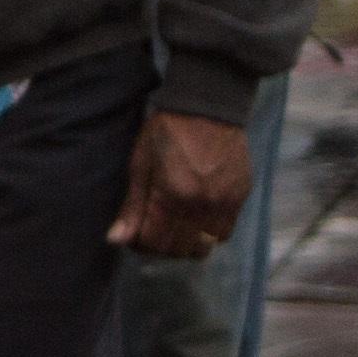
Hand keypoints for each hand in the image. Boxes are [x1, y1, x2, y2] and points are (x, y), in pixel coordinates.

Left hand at [111, 106, 257, 258]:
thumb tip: (116, 240)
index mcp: (172, 196)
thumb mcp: (141, 164)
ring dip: (186, 244)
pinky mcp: (241, 197)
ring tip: (177, 226)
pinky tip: (198, 217)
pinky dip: (209, 233)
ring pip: (204, 247)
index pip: (155, 243)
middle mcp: (201, 206)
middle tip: (154, 229)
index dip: (141, 243)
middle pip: (179, 250)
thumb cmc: (167, 131)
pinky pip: (225, 233)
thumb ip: (132, 206)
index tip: (136, 233)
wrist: (209, 106)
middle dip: (162, 245)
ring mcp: (225, 204)